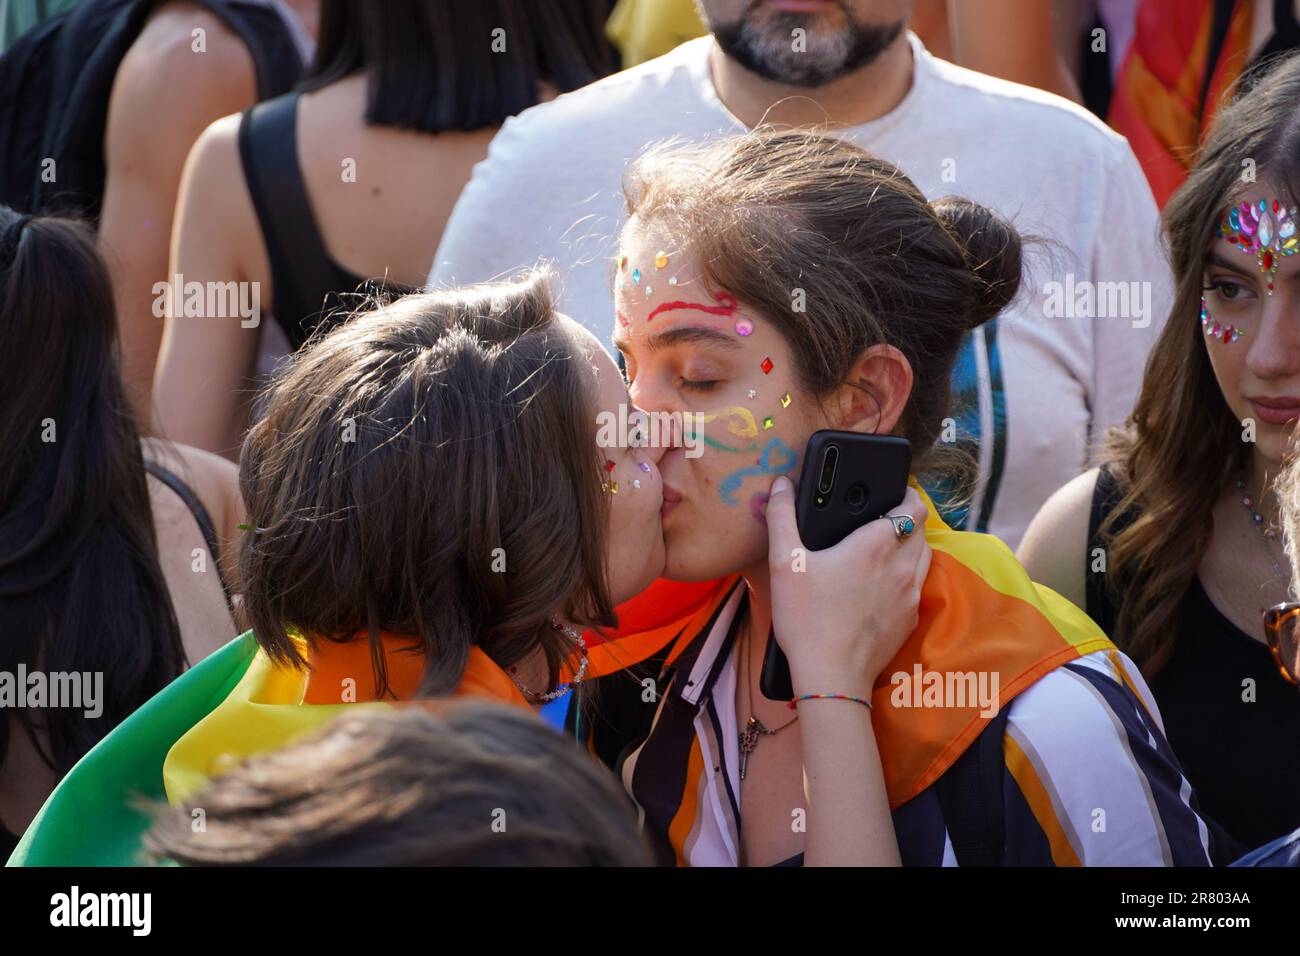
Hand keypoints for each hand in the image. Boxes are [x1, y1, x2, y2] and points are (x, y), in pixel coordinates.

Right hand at [765, 477, 931, 692]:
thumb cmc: (807, 619)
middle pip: (921, 529)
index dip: (906, 494)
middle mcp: (901, 566)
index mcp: (876, 544)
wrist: (831, 677)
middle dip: (907, 518)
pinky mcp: (909, 619)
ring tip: (886, 547)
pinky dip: (908, 575)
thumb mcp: (784, 562)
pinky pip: (918, 585)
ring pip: (925, 556)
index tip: (892, 492)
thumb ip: (782, 516)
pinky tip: (884, 584)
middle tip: (881, 518)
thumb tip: (782, 484)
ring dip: (912, 545)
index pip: (912, 506)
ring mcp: (910, 594)